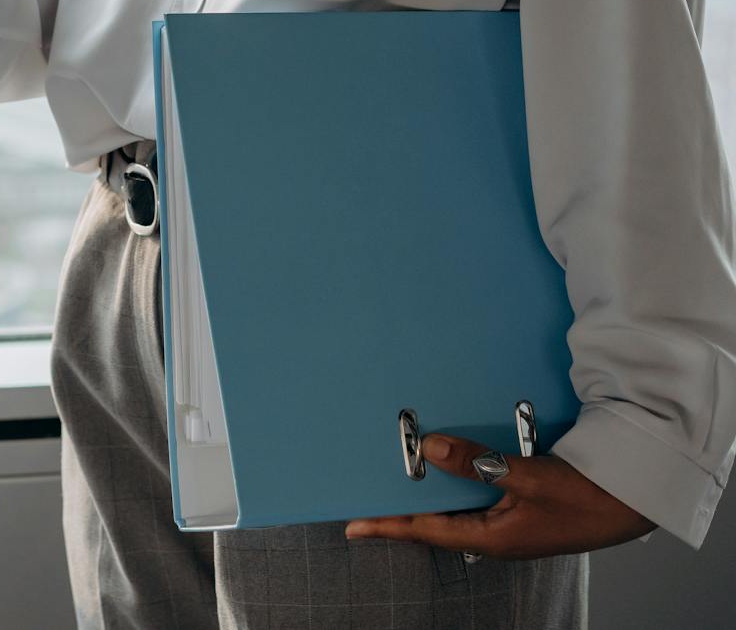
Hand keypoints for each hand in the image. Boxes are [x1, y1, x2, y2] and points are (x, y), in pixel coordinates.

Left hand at [343, 431, 655, 558]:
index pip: (426, 531)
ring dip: (433, 490)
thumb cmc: (589, 497)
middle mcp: (496, 535)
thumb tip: (431, 450)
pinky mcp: (523, 509)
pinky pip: (480, 496)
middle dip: (403, 507)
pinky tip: (450, 463)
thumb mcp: (529, 477)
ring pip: (458, 507)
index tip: (353, 526)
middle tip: (368, 494)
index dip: (387, 526)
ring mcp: (510, 523)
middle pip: (437, 519)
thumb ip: (478, 463)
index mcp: (493, 538)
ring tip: (398, 476)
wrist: (636, 499)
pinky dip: (461, 480)